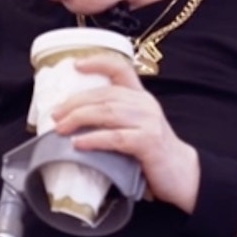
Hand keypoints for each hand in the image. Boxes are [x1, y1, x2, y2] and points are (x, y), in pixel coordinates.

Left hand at [49, 54, 200, 212]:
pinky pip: (115, 138)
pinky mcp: (149, 142)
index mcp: (140, 97)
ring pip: (107, 113)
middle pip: (104, 95)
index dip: (98, 62)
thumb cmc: (150, 152)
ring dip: (79, 118)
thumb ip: (113, 117)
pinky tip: (78, 143)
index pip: (121, 69)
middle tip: (55, 114)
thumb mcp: (134, 126)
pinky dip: (94, 139)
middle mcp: (145, 104)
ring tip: (60, 128)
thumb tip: (72, 118)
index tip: (76, 64)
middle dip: (75, 102)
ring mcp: (149, 122)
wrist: (181, 174)